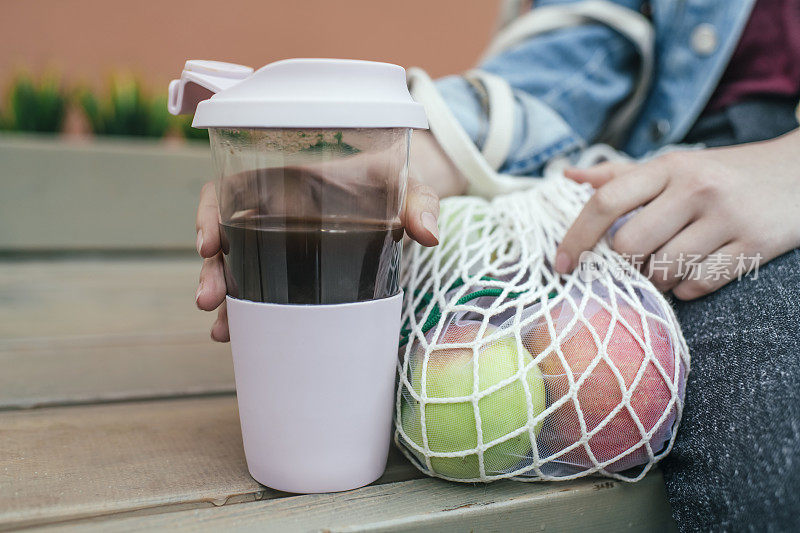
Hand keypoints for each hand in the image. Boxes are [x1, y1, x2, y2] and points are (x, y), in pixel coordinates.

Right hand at [194, 147, 444, 341]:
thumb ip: (419, 202)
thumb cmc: (394, 184)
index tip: (207, 244)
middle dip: (212, 270)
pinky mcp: (293, 272)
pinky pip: (261, 289)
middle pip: (226, 238)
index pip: (231, 191)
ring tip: (222, 329)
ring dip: (226, 298)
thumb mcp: (407, 186)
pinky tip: (241, 336)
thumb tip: (429, 233)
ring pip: (236, 269)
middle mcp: (274, 214)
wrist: (400, 203)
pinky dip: (248, 313)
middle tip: (208, 298)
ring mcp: (281, 246)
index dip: (210, 214)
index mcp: (287, 183)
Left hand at [555, 130, 799, 299]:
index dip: (576, 236)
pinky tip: (692, 273)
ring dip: (655, 279)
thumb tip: (568, 178)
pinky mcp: (755, 244)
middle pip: (629, 245)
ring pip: (662, 270)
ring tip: (667, 266)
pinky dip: (686, 288)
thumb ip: (620, 175)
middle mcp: (696, 187)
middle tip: (634, 263)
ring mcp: (727, 216)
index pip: (606, 201)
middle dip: (623, 264)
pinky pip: (699, 284)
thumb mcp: (674, 165)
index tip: (562, 263)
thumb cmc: (722, 173)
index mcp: (668, 166)